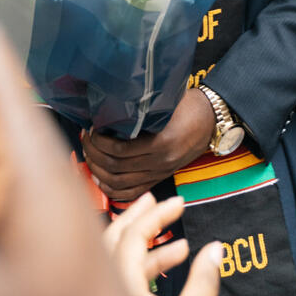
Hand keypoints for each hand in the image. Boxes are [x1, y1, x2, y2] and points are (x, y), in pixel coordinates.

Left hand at [81, 89, 215, 202]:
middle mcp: (159, 163)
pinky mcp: (160, 178)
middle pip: (115, 168)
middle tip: (84, 139)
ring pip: (120, 183)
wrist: (211, 120)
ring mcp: (160, 173)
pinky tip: (100, 177)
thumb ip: (140, 109)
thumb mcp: (165, 103)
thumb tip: (107, 105)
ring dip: (98, 170)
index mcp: (161, 143)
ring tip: (88, 154)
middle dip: (93, 154)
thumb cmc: (187, 105)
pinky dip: (111, 188)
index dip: (99, 142)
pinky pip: (131, 192)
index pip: (119, 151)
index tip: (90, 128)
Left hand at [104, 193, 221, 295]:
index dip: (155, 215)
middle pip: (111, 241)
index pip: (131, 236)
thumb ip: (203, 282)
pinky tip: (169, 268)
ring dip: (143, 246)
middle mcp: (104, 295)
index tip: (178, 203)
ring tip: (176, 241)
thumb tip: (215, 248)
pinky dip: (141, 268)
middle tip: (156, 201)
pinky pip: (119, 280)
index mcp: (119, 290)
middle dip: (136, 218)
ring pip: (114, 262)